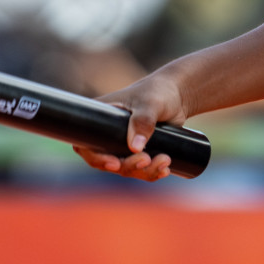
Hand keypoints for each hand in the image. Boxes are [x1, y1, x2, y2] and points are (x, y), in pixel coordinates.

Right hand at [72, 69, 189, 181]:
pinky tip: (165, 169)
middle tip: (146, 159)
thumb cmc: (158, 92)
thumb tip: (134, 148)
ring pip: (126, 168)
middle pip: (108, 162)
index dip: (97, 158)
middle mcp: (108, 135)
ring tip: (164, 160)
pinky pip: (141, 169)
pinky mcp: (139, 152)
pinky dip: (153, 172)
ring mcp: (123, 145)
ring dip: (144, 170)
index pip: (86, 145)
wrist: (177, 94)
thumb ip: (143, 122)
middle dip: (128, 166)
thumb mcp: (150, 103)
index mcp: (100, 118)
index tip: (115, 164)